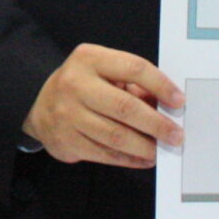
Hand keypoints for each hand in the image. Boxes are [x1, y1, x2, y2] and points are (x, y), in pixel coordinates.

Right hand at [23, 44, 182, 168]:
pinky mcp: (67, 140)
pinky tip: (143, 159)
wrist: (39, 105)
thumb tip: (166, 105)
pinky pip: (105, 154)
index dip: (160, 85)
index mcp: (89, 59)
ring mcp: (68, 114)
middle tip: (176, 134)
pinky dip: (128, 159)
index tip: (179, 101)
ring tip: (161, 150)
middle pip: (125, 107)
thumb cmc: (82, 85)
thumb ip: (132, 83)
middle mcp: (75, 84)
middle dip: (156, 124)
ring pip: (115, 136)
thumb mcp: (103, 71)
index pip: (133, 68)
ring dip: (144, 146)